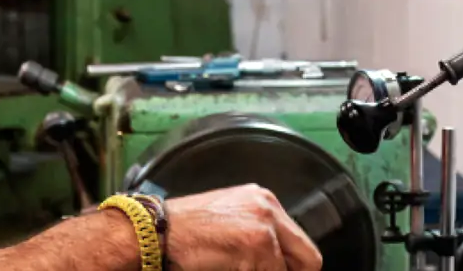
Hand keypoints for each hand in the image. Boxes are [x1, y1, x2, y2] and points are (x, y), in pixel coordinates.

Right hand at [162, 184, 322, 270]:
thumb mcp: (228, 219)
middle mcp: (268, 208)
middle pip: (307, 259)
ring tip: (236, 267)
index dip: (295, 268)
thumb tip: (279, 261)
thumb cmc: (182, 230)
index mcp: (263, 200)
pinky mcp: (257, 244)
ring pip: (284, 270)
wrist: (154, 232)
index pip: (300, 243)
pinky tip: (229, 269)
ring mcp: (264, 226)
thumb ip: (257, 234)